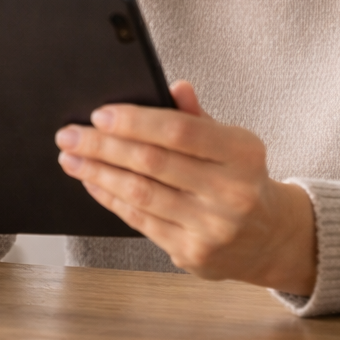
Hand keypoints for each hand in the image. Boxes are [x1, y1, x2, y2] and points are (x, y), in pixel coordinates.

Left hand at [55, 81, 316, 295]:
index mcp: (243, 154)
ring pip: (141, 194)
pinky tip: (92, 182)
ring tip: (71, 158)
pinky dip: (111, 198)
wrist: (269, 239)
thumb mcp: (233, 143)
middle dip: (104, 146)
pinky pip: (140, 221)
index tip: (100, 114)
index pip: (181, 132)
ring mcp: (211, 227)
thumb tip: (173, 87)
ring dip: (99, 173)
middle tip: (70, 135)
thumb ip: (198, 117)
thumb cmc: (242, 180)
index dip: (136, 122)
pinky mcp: (192, 252)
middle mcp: (231, 192)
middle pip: (153, 163)